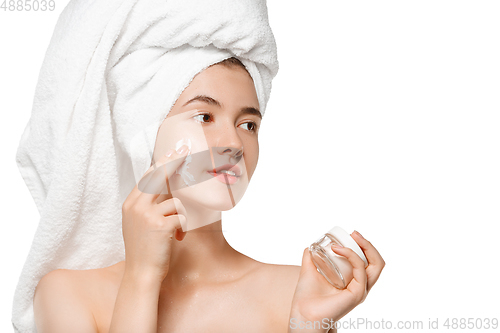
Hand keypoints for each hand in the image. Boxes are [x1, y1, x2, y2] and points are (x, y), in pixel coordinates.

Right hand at [121, 145, 189, 282]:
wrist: (141, 274)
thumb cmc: (144, 249)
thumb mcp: (139, 223)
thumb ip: (148, 205)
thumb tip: (166, 186)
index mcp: (130, 204)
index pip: (147, 176)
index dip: (162, 162)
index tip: (174, 151)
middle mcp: (136, 206)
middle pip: (159, 176)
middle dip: (174, 162)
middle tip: (186, 149)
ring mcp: (147, 215)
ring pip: (176, 201)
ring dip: (182, 216)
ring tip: (177, 232)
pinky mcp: (160, 225)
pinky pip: (182, 216)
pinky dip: (184, 228)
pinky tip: (178, 239)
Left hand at [289, 231, 384, 331]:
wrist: (302, 312)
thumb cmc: (307, 296)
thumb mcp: (310, 270)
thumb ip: (311, 258)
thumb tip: (311, 246)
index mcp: (354, 282)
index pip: (369, 261)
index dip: (364, 246)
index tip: (351, 234)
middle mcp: (361, 286)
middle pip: (377, 262)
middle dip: (368, 244)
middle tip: (354, 233)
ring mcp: (361, 291)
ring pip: (376, 265)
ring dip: (365, 246)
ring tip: (352, 237)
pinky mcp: (357, 294)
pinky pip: (360, 271)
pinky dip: (352, 256)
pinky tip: (338, 250)